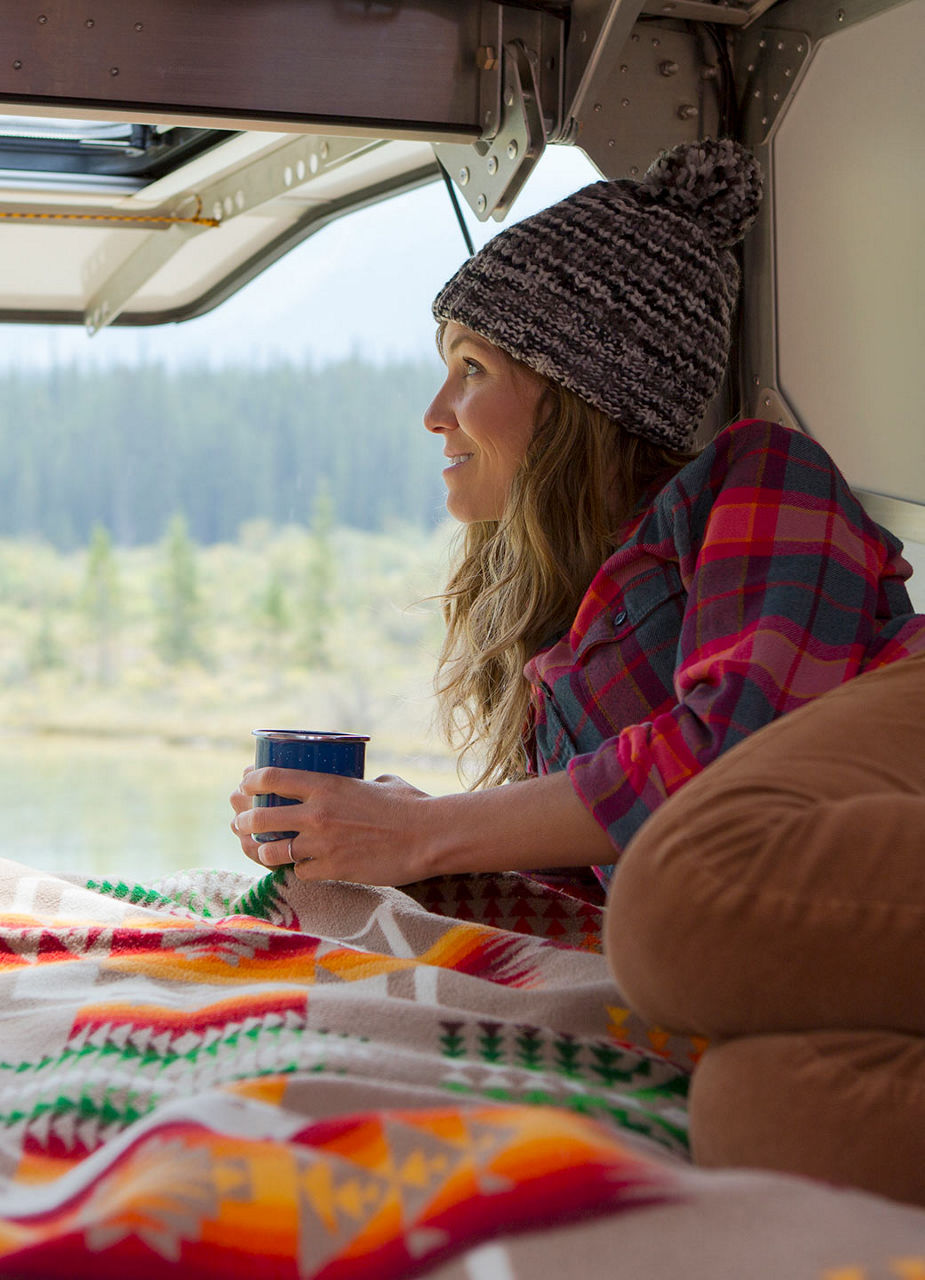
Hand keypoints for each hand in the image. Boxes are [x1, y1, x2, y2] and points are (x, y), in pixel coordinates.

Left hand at [229, 766, 436, 885]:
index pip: (272, 777)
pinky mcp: (332, 870)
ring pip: (271, 852)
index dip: (251, 780)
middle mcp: (317, 814)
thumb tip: (364, 785)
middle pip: (260, 817)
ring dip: (261, 852)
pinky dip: (298, 870)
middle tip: (240, 822)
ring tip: (259, 850)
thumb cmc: (411, 806)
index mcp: (326, 786)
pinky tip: (299, 868)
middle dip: (243, 820)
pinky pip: (301, 872)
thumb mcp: (382, 783)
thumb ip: (363, 783)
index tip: (245, 784)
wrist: (428, 838)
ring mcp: (322, 845)